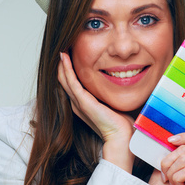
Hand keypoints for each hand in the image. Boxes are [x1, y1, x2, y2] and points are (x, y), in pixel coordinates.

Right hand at [57, 52, 135, 171]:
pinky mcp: (82, 102)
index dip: (69, 69)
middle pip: (65, 80)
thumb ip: (112, 92)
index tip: (72, 53)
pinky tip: (64, 58)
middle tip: (63, 48)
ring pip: (64, 79)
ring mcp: (78, 102)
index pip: (72, 83)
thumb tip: (123, 78)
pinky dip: (66, 69)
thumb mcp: (114, 102)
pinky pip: (71, 81)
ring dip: (62, 64)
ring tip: (61, 49)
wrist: (122, 136)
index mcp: (84, 104)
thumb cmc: (122, 122)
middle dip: (63, 64)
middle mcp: (78, 103)